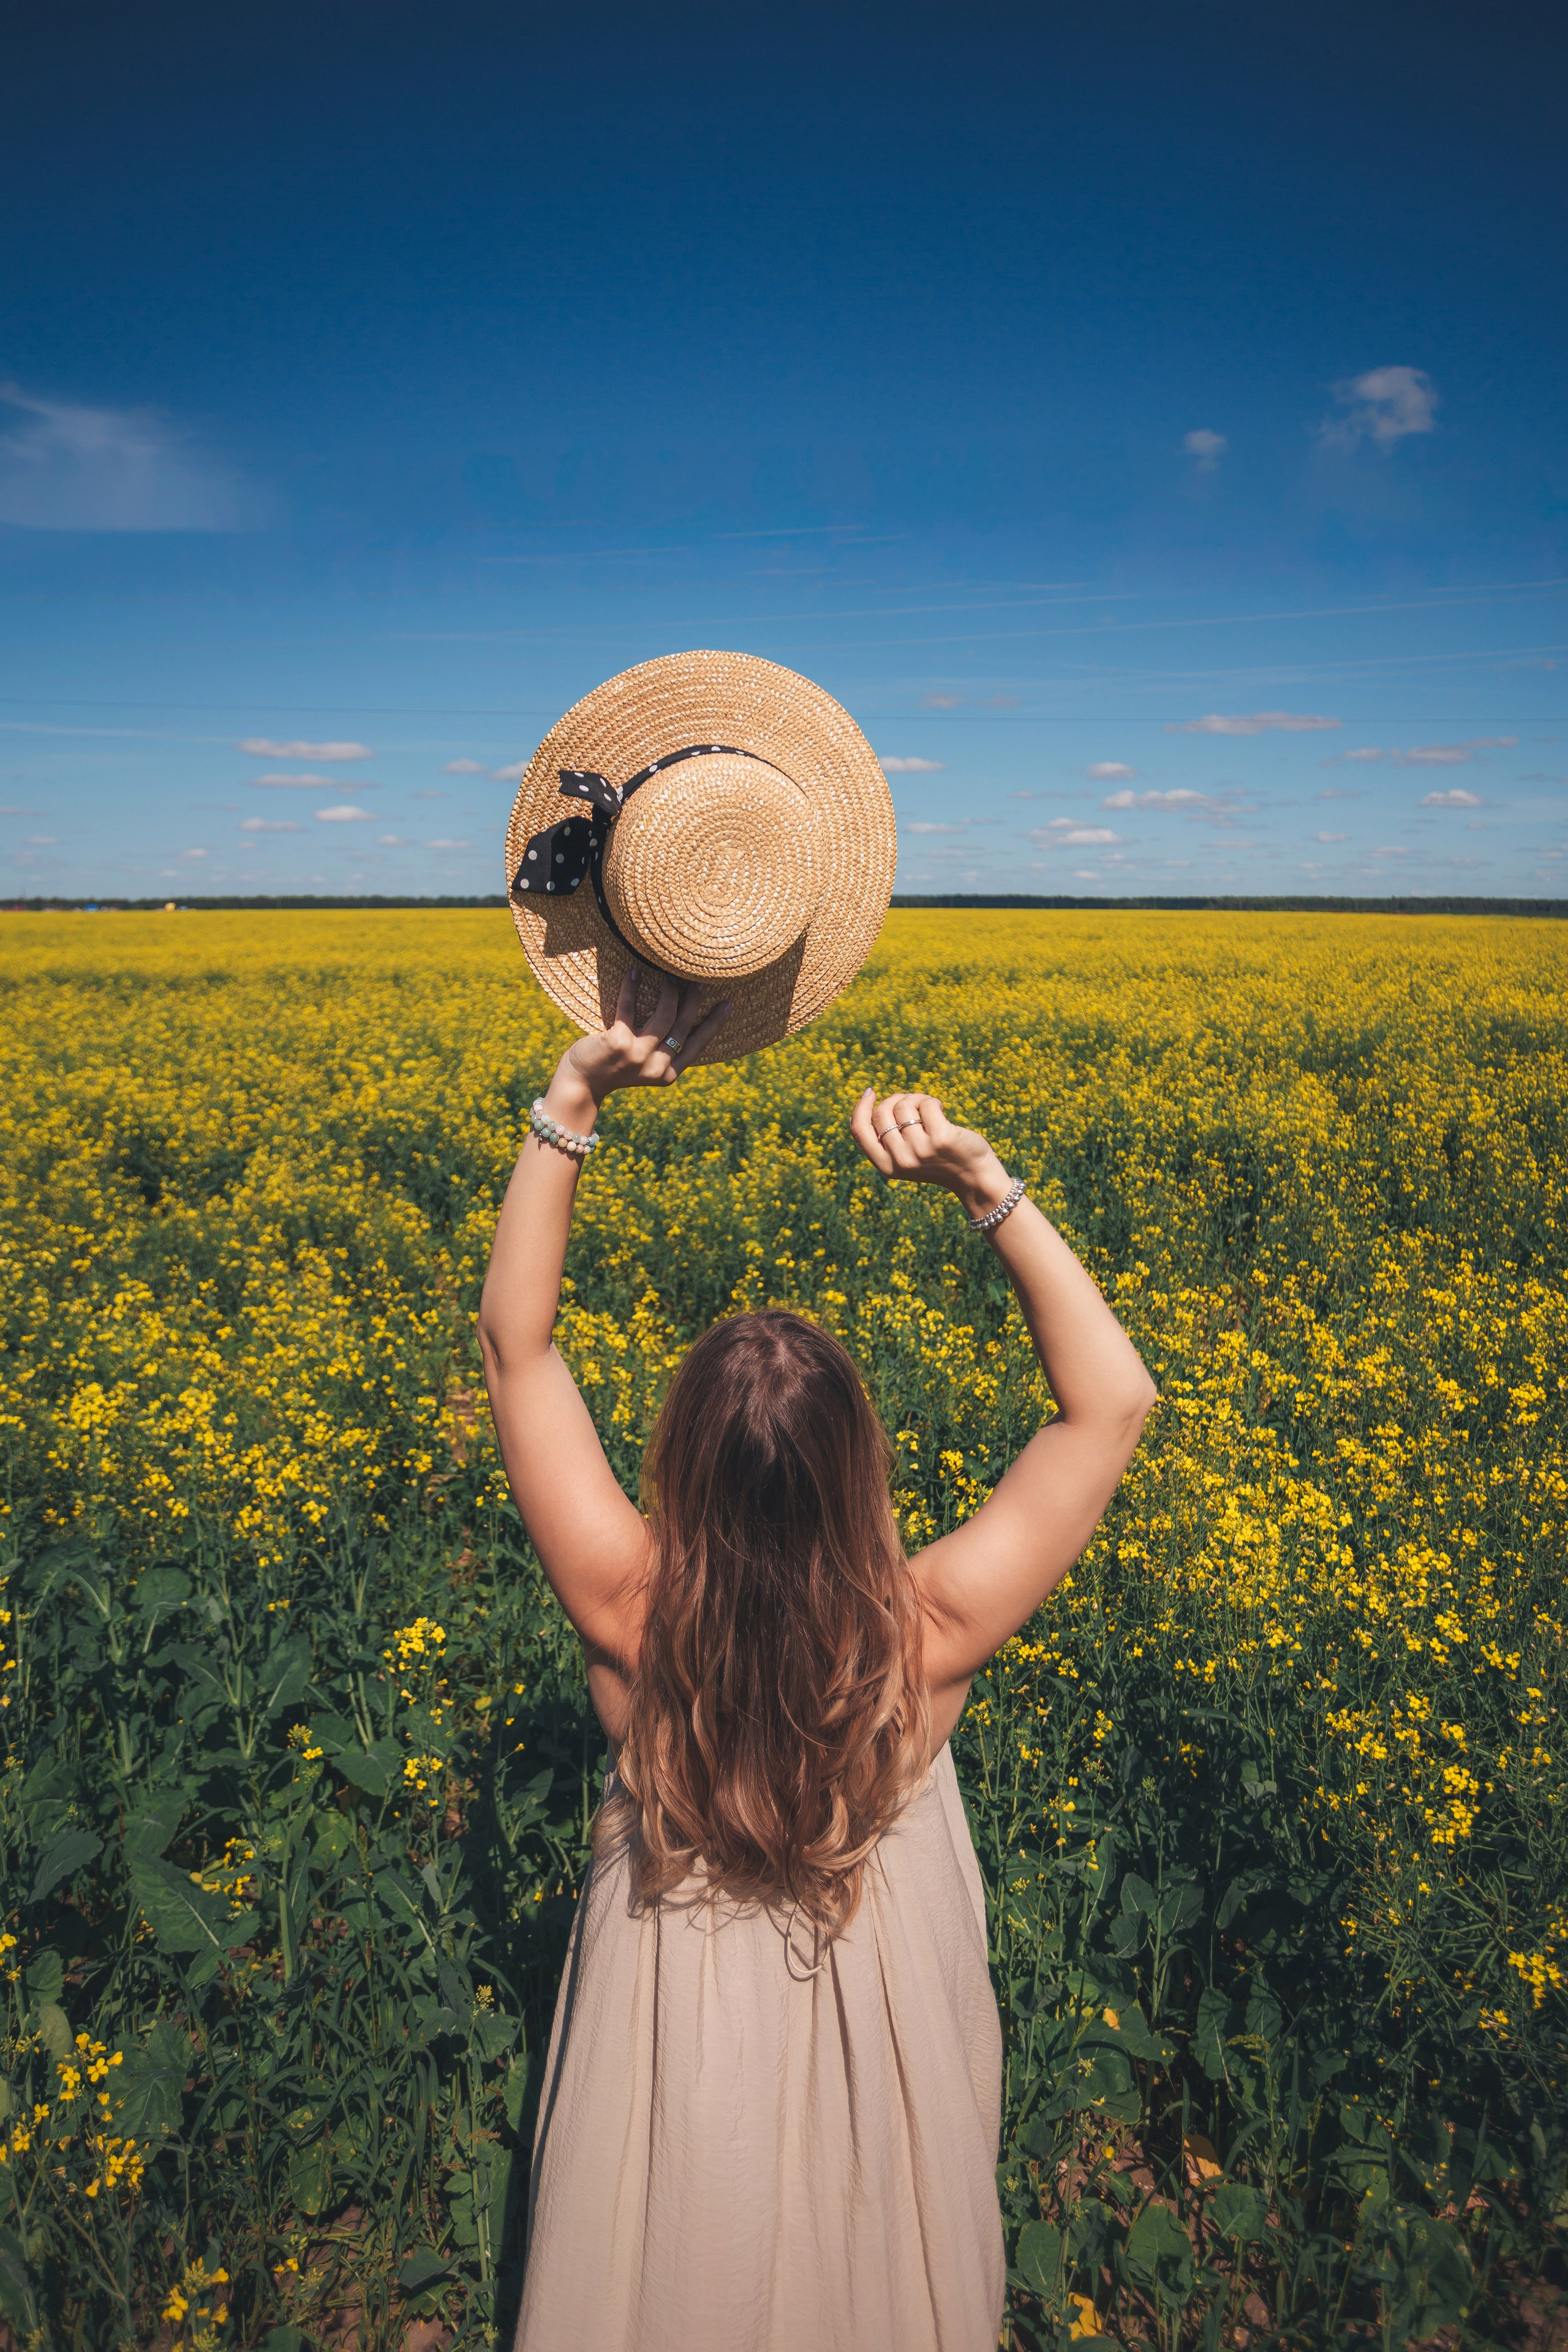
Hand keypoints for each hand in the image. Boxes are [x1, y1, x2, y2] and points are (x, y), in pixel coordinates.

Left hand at [553, 963, 730, 1114]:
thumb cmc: (613, 1068)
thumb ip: (662, 1049)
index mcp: (668, 1074)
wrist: (581, 1083)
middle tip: (700, 980)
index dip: (714, 1023)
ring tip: (668, 975)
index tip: (728, 1004)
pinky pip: (628, 1008)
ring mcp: (638, 1055)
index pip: (698, 1044)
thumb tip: (681, 1015)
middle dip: (694, 1001)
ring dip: (669, 992)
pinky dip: (630, 989)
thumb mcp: (644, 1064)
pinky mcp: (618, 1042)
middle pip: (684, 1026)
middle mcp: (657, 1067)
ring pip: (664, 1016)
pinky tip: (633, 974)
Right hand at [850, 1088, 1012, 1219]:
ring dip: (917, 1099)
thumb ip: (885, 1139)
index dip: (861, 1107)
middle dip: (896, 1099)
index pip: (860, 1131)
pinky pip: (927, 1104)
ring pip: (904, 1105)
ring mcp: (920, 1150)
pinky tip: (941, 1111)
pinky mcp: (941, 1138)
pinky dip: (933, 1102)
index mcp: (886, 1166)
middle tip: (913, 1104)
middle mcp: (900, 1160)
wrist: (973, 1176)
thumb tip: (865, 1105)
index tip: (871, 1092)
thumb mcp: (905, 1156)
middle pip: (882, 1112)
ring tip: (929, 1108)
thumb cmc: (937, 1160)